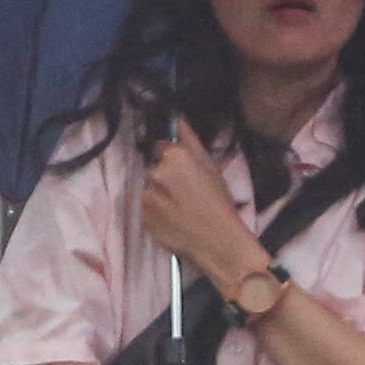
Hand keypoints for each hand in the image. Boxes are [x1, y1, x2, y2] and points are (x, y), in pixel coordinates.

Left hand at [138, 127, 273, 299]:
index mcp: (173, 158)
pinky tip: (175, 220)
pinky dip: (157, 213)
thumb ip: (192, 142)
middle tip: (186, 193)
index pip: (162, 147)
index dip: (174, 158)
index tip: (185, 170)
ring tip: (181, 209)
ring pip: (150, 190)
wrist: (217, 243)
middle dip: (166, 177)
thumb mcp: (212, 170)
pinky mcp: (144, 220)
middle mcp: (154, 174)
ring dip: (160, 195)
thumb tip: (178, 121)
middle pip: (155, 169)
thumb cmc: (220, 204)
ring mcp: (146, 199)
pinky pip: (148, 210)